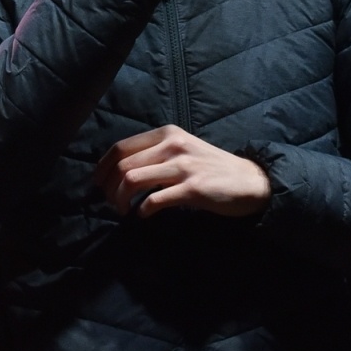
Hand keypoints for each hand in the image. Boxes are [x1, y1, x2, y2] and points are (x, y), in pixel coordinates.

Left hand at [94, 125, 269, 218]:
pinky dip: (142, 210)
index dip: (103, 167)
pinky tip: (143, 215)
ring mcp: (183, 167)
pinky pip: (155, 200)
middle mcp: (172, 145)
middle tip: (110, 202)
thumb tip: (119, 170)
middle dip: (109, 187)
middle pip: (123, 165)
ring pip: (132, 180)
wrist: (251, 181)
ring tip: (123, 210)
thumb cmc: (212, 167)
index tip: (98, 183)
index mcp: (166, 134)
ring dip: (121, 199)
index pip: (121, 147)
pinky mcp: (192, 189)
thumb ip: (155, 153)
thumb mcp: (183, 148)